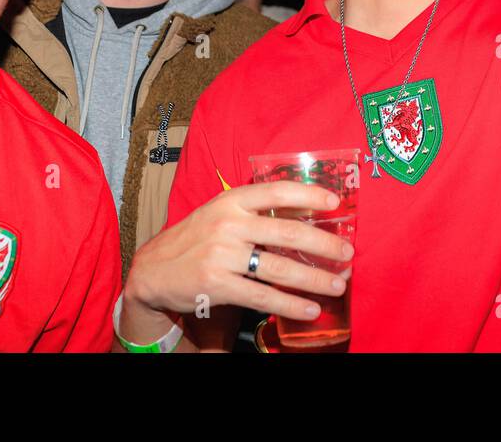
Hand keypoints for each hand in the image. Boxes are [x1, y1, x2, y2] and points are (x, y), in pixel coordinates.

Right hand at [124, 182, 352, 332]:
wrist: (152, 270)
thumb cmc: (196, 238)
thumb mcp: (220, 213)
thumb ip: (254, 212)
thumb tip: (303, 217)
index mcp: (231, 200)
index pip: (276, 191)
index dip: (308, 195)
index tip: (335, 203)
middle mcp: (228, 224)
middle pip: (287, 233)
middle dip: (323, 244)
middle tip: (348, 253)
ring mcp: (222, 255)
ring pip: (279, 268)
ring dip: (314, 278)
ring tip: (337, 285)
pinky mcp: (217, 285)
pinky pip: (262, 296)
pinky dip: (290, 304)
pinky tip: (309, 309)